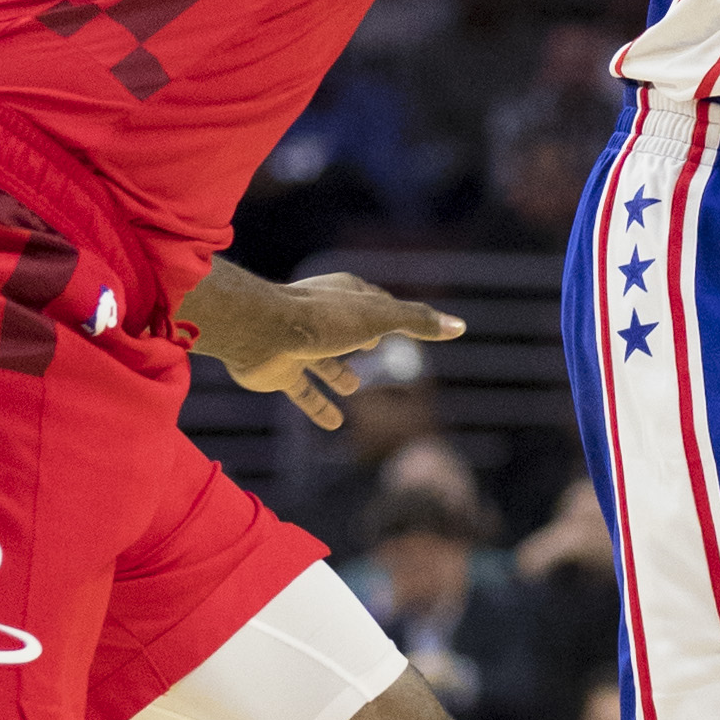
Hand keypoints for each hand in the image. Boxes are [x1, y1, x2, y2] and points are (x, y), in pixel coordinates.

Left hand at [207, 271, 464, 427]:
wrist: (259, 332)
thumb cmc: (321, 320)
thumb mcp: (378, 318)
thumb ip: (417, 322)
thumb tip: (460, 326)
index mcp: (344, 295)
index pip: (373, 302)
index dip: (389, 312)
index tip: (402, 323)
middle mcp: (321, 317)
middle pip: (346, 329)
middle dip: (360, 339)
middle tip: (372, 348)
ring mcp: (298, 344)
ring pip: (323, 361)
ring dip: (337, 374)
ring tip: (352, 387)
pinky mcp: (280, 371)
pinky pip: (303, 392)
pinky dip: (318, 406)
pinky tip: (334, 424)